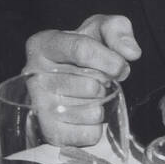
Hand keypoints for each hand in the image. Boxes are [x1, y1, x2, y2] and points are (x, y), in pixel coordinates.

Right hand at [23, 15, 141, 146]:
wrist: (64, 78)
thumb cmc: (81, 52)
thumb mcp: (99, 29)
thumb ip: (117, 29)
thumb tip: (130, 52)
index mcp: (43, 44)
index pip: (81, 50)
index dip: (109, 60)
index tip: (121, 67)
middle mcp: (34, 75)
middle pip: (90, 85)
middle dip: (105, 84)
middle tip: (100, 80)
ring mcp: (39, 106)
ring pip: (92, 111)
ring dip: (102, 104)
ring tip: (91, 95)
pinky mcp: (49, 132)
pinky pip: (89, 134)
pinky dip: (97, 126)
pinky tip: (86, 114)